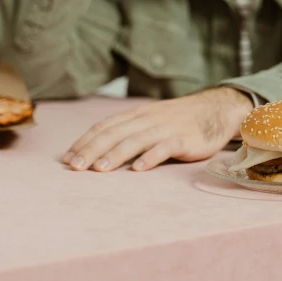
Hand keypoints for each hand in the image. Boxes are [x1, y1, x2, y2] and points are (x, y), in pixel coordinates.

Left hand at [62, 87, 253, 172]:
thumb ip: (129, 132)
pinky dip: (150, 157)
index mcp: (136, 115)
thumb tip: (98, 150)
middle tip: (74, 167)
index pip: (104, 126)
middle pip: (114, 134)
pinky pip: (164, 148)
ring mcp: (165, 128)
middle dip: (92, 150)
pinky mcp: (183, 139)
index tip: (67, 158)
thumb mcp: (150, 120)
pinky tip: (138, 169)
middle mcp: (147, 119)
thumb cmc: (178, 120)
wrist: (214, 110)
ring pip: (135, 140)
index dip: (85, 141)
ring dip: (115, 155)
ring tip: (99, 169)